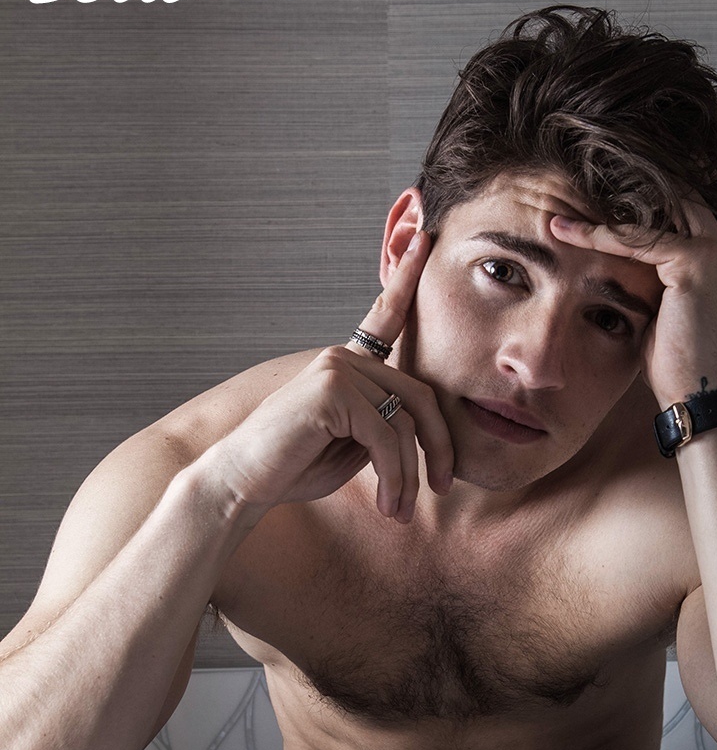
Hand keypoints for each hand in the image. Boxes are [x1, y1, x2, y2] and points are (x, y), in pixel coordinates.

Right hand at [206, 231, 452, 522]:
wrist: (242, 481)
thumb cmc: (294, 467)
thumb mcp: (352, 446)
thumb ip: (386, 427)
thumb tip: (427, 434)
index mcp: (349, 366)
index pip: (384, 317)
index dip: (406, 277)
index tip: (424, 237)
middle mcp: (344, 358)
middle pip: (421, 396)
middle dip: (440, 448)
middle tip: (442, 488)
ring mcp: (337, 368)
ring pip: (406, 424)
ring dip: (409, 475)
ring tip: (398, 511)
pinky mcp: (331, 389)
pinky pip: (387, 436)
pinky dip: (393, 477)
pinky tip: (386, 504)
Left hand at [550, 196, 716, 407]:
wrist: (695, 389)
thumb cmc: (673, 353)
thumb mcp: (655, 299)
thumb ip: (644, 268)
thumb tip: (608, 254)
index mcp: (710, 244)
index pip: (668, 198)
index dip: (626, 193)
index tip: (578, 196)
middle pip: (660, 191)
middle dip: (611, 187)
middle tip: (563, 188)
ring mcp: (710, 247)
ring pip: (644, 213)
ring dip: (596, 209)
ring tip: (554, 209)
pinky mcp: (694, 262)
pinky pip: (636, 239)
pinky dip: (598, 235)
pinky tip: (565, 233)